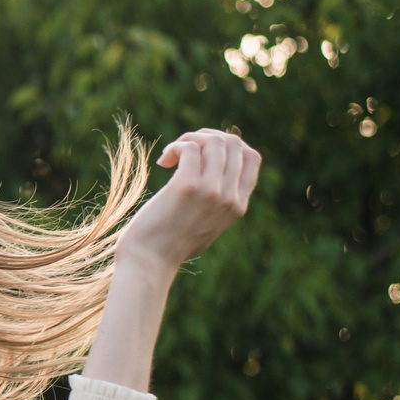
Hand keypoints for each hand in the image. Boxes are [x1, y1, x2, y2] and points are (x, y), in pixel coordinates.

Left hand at [117, 128, 261, 275]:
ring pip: (214, 141)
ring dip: (189, 139)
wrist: (148, 262)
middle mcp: (230, 198)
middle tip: (182, 150)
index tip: (203, 150)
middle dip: (206, 136)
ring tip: (171, 155)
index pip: (252, 157)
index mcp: (238, 206)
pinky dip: (176, 147)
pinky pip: (190, 148)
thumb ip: (219, 201)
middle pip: (233, 144)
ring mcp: (211, 192)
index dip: (228, 144)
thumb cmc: (169, 243)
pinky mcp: (186, 188)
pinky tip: (164, 162)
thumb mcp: (207, 224)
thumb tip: (216, 165)